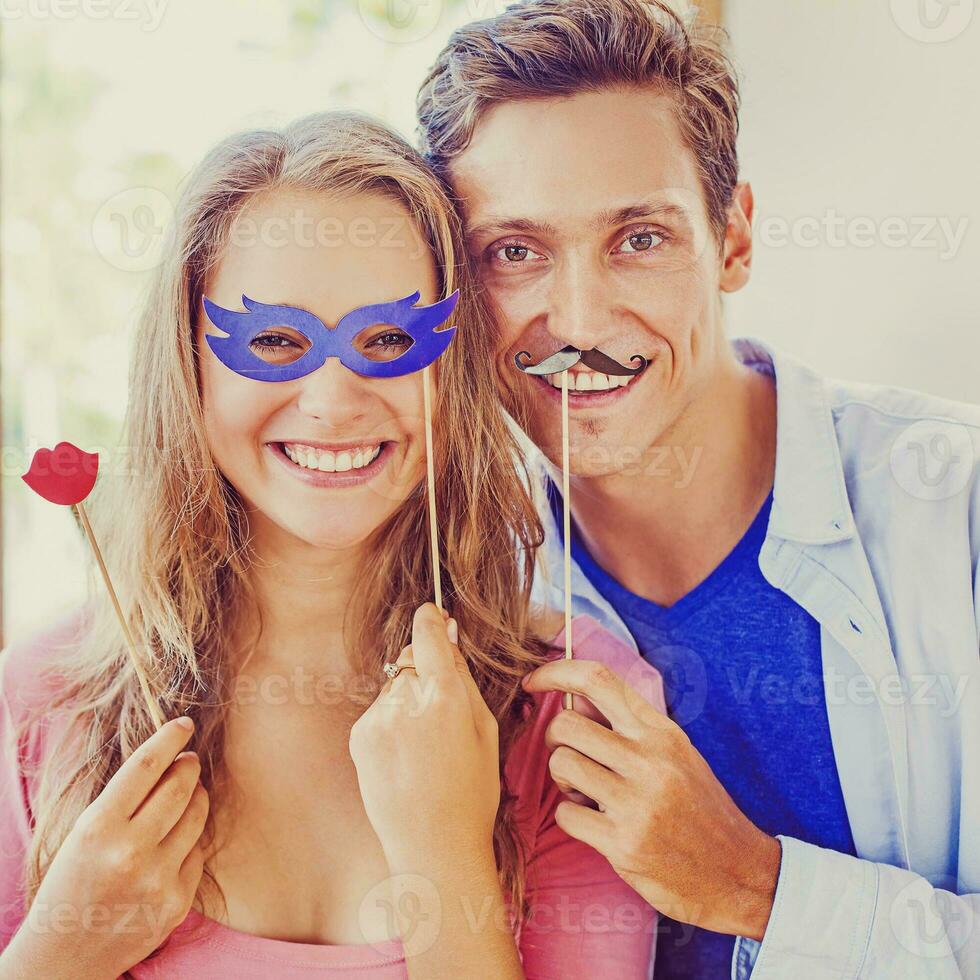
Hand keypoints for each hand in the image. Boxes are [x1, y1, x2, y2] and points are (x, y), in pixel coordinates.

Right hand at [6, 716, 208, 978]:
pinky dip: (190, 841)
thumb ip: (124, 801)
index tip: (184, 724)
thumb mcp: (83, 834)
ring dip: (197, 797)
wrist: (62, 957)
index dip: (169, 739)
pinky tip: (175, 842)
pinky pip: (197, 853)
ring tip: (188, 793)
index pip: (145, 766)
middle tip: (189, 760)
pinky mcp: (176, 902)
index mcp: (97, 828)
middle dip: (189, 766)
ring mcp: (157, 879)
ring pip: (197, 816)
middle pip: (180, 786)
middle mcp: (129, 852)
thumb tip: (172, 759)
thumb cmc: (71, 884)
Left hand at [349, 604, 499, 868]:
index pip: (428, 634)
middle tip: (441, 715)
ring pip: (395, 688)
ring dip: (407, 703)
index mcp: (447, 696)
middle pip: (412, 662)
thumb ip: (463, 678)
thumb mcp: (485, 730)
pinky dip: (391, 725)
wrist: (433, 847)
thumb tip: (448, 636)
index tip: (431, 613)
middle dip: (425, 674)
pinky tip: (404, 759)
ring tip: (423, 749)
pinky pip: (378, 713)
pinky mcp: (359, 735)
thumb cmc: (471, 792)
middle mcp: (408, 701)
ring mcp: (379, 718)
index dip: (430, 620)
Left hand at [522, 659, 780, 940]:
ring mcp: (637, 802)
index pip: (598, 680)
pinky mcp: (624, 843)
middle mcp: (650, 759)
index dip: (556, 672)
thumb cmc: (699, 809)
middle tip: (571, 757)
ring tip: (588, 793)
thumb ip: (629, 728)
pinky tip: (597, 825)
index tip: (532, 681)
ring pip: (561, 763)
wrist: (739, 874)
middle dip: (555, 739)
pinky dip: (572, 818)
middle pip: (566, 723)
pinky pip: (565, 814)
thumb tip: (572, 701)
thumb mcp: (675, 755)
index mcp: (661, 732)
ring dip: (563, 779)